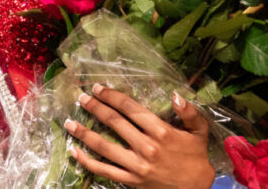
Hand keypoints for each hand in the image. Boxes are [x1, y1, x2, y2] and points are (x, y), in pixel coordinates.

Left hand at [65, 84, 214, 188]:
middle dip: (95, 108)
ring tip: (69, 122)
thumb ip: (190, 113)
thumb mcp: (199, 132)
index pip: (130, 108)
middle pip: (114, 122)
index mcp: (161, 132)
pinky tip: (74, 151)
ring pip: (103, 146)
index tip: (98, 88)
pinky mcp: (131, 180)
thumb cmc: (195, 157)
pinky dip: (87, 161)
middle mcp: (146, 147)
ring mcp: (137, 166)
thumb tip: (175, 95)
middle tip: (81, 98)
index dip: (112, 96)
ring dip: (84, 133)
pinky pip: (104, 170)